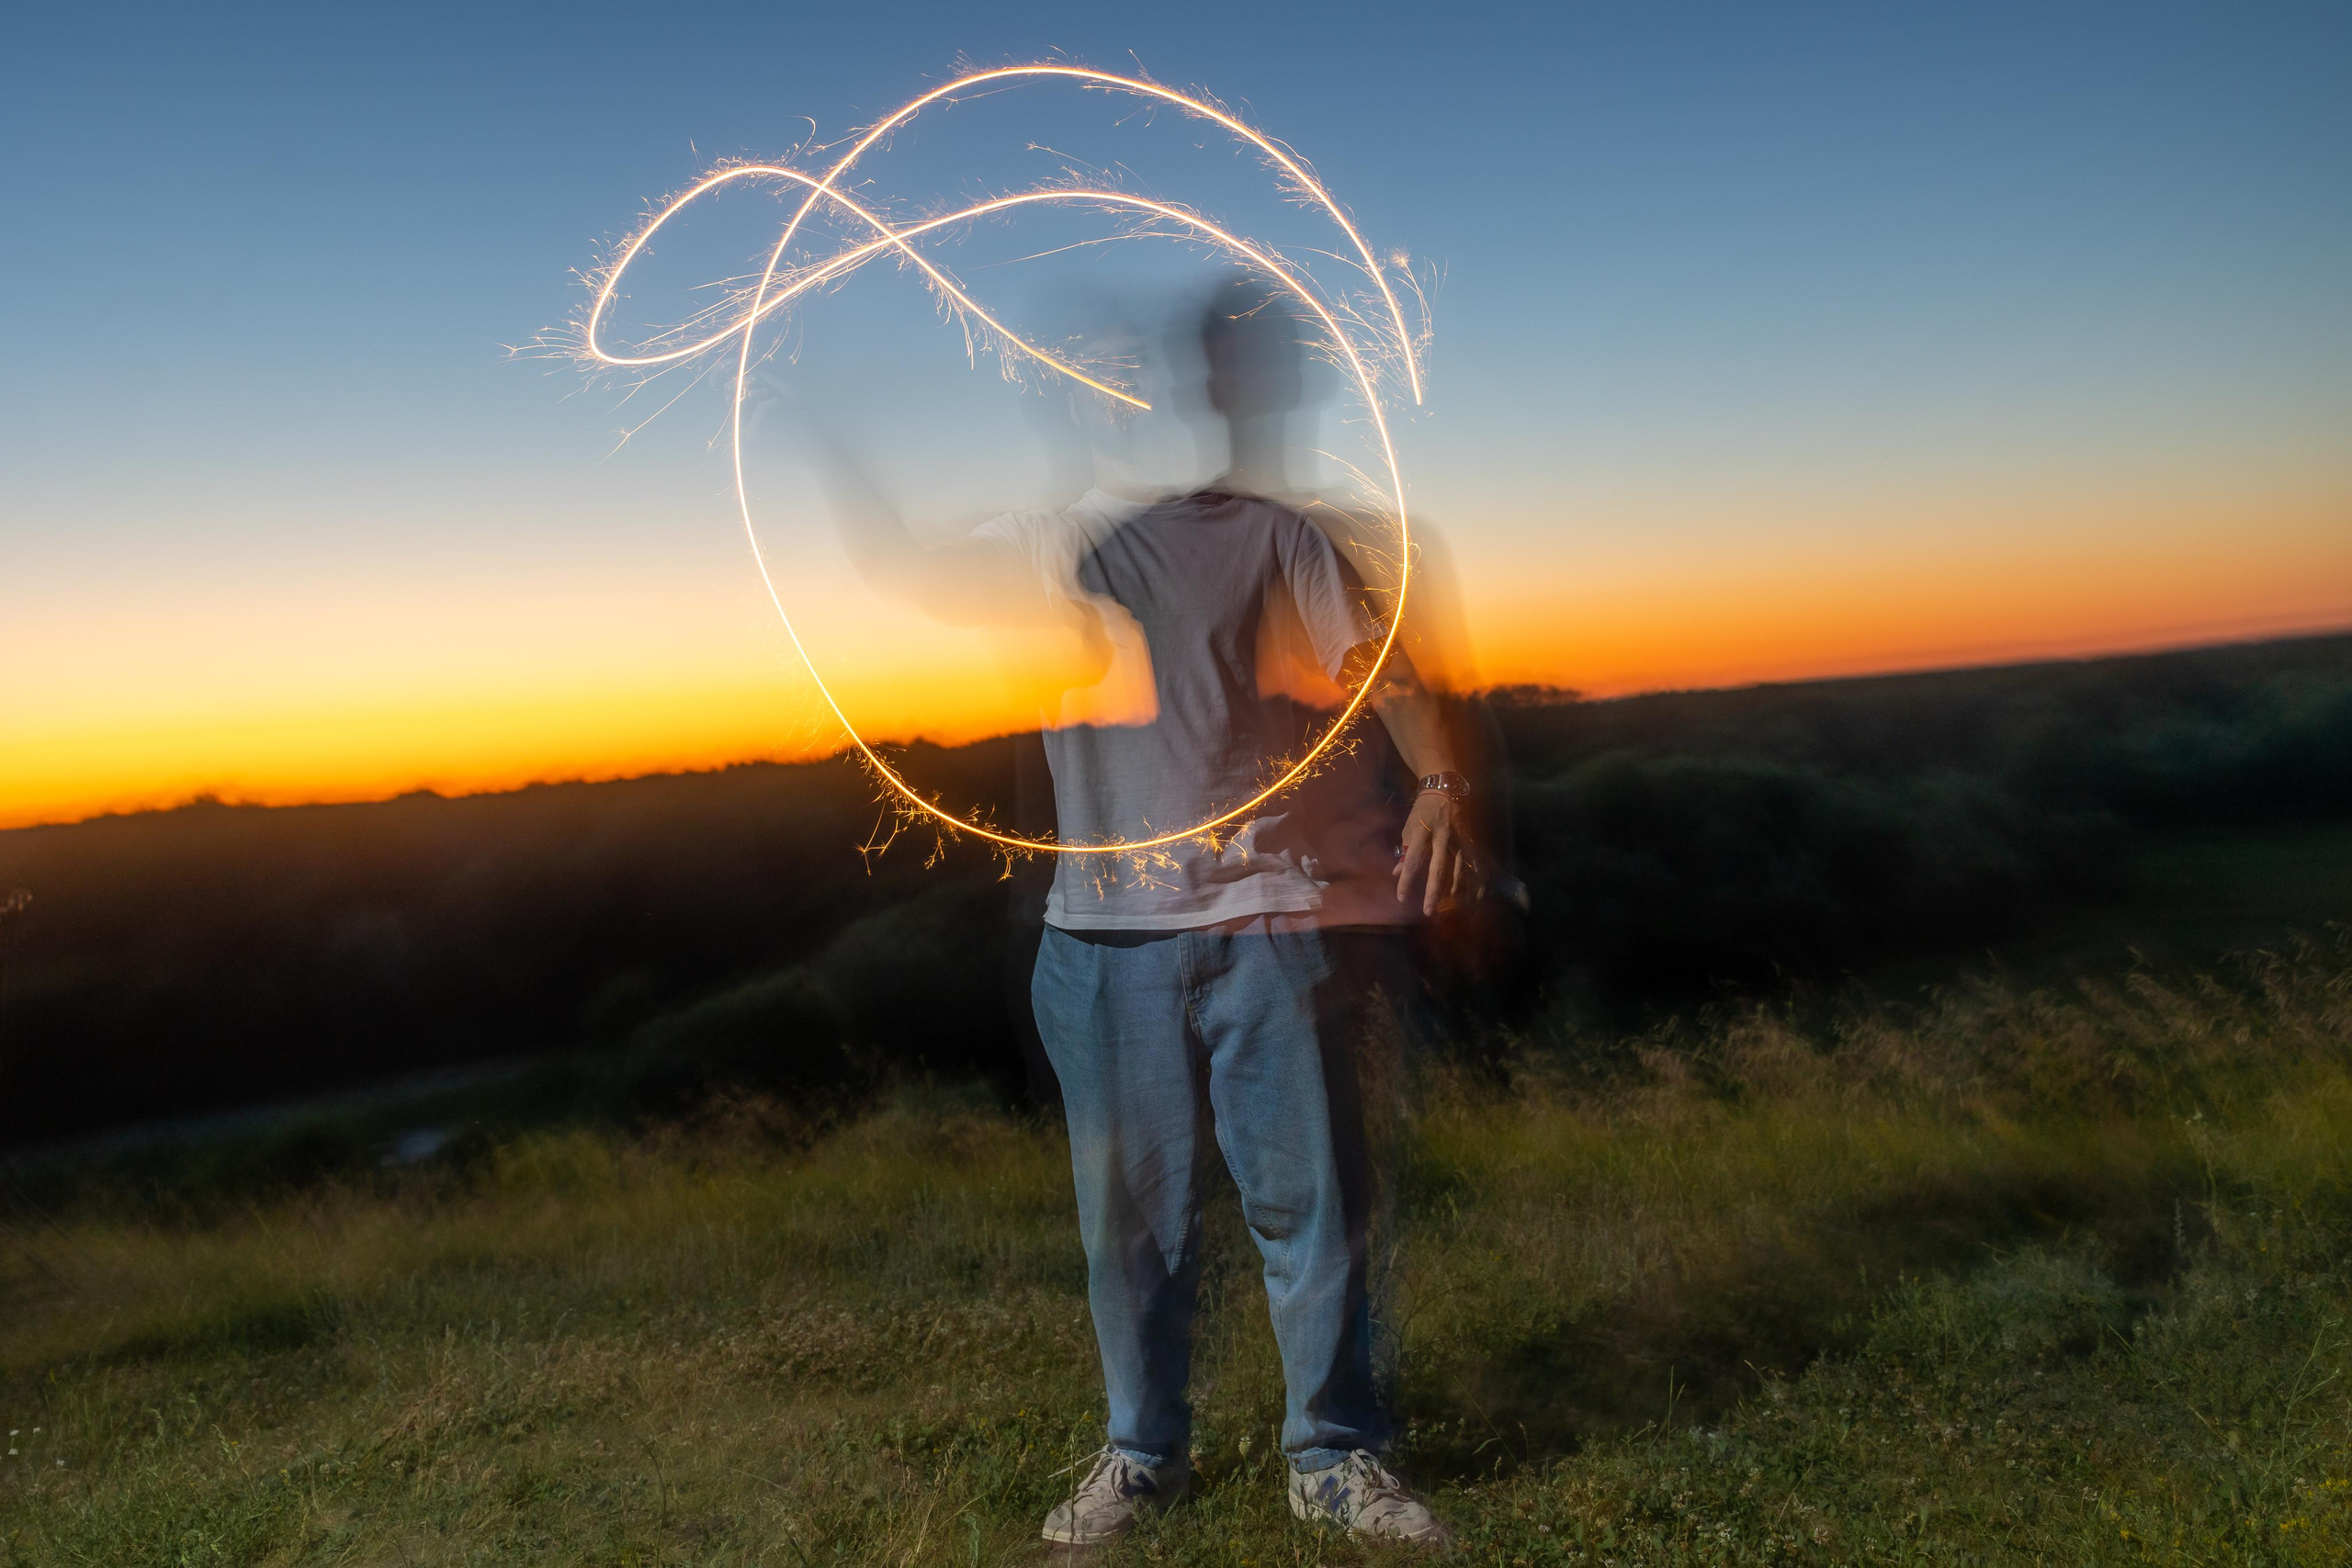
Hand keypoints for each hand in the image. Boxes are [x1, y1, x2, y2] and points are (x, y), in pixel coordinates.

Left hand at [1395, 790, 1476, 915]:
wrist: (1444, 787)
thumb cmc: (1422, 810)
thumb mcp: (1408, 827)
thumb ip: (1405, 850)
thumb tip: (1397, 873)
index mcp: (1421, 833)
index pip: (1412, 861)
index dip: (1406, 880)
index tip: (1401, 898)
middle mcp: (1441, 836)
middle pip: (1437, 868)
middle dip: (1433, 891)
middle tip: (1429, 911)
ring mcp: (1458, 837)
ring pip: (1459, 867)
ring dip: (1456, 888)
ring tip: (1451, 904)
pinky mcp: (1471, 837)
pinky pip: (1474, 861)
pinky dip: (1475, 877)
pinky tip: (1474, 892)